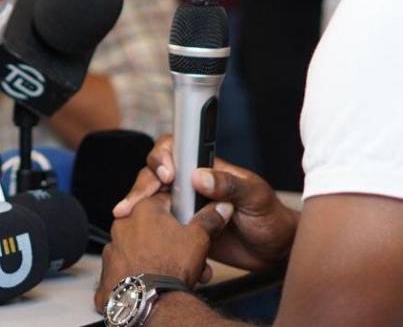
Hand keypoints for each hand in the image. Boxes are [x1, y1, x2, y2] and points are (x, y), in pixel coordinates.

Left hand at [95, 193, 231, 311]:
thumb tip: (220, 208)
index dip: (181, 213)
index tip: (189, 224)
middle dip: (170, 240)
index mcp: (144, 208)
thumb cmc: (170, 268)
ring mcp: (112, 248)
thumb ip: (209, 219)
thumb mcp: (199, 238)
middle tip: (185, 254)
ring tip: (173, 271)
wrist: (150, 303)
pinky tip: (153, 281)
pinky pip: (126, 267)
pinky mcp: (107, 271)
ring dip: (156, 256)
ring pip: (140, 248)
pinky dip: (139, 272)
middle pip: (152, 226)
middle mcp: (123, 224)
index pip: (165, 199)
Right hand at [113, 135, 297, 272]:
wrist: (275, 251)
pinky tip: (149, 244)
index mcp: (208, 169)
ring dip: (138, 207)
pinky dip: (150, 233)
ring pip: (153, 201)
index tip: (166, 175)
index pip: (176, 150)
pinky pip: (161, 228)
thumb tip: (199, 176)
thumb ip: (230, 184)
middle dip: (141, 184)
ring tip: (127, 217)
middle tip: (135, 203)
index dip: (163, 157)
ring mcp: (187, 208)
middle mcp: (192, 185)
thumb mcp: (255, 196)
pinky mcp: (185, 232)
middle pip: (156, 174)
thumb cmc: (271, 216)